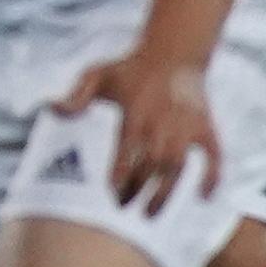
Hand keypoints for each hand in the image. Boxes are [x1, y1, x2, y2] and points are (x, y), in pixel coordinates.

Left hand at [52, 45, 223, 211]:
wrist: (173, 52)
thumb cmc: (128, 69)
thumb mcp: (97, 74)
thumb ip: (76, 95)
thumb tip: (51, 109)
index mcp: (135, 111)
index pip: (126, 149)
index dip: (121, 173)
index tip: (111, 193)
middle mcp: (162, 121)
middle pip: (150, 164)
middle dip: (138, 190)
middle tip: (123, 208)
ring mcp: (187, 126)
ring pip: (178, 166)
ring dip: (165, 192)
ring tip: (150, 214)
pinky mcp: (206, 126)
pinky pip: (214, 155)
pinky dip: (212, 176)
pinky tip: (204, 197)